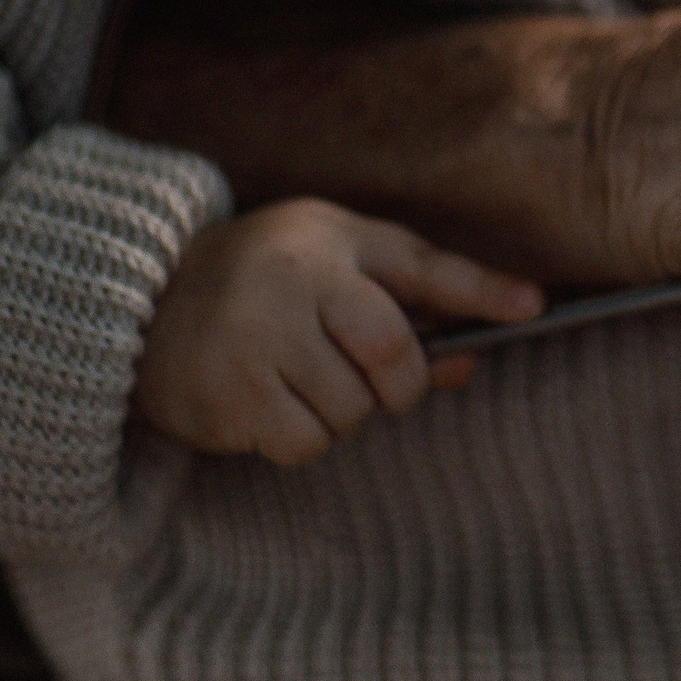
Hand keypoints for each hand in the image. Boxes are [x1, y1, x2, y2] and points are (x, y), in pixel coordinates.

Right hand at [136, 200, 542, 465]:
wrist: (144, 301)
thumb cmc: (266, 282)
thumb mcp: (335, 265)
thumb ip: (406, 304)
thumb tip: (471, 359)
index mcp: (331, 239)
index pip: (422, 267)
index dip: (482, 291)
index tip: (535, 307)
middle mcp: (295, 279)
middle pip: (394, 354)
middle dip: (399, 385)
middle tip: (374, 384)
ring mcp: (257, 335)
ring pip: (353, 407)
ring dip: (343, 413)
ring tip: (301, 381)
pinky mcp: (229, 391)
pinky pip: (307, 442)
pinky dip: (304, 439)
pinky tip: (271, 405)